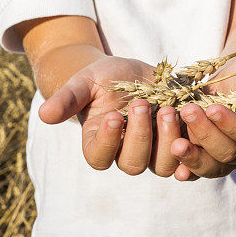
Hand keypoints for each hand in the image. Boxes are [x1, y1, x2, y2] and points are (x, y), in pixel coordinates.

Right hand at [38, 55, 182, 177]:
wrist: (131, 72)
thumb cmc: (102, 78)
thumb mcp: (84, 81)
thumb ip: (66, 98)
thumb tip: (43, 114)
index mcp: (97, 142)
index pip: (98, 157)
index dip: (106, 142)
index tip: (111, 115)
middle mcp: (124, 152)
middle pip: (133, 163)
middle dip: (139, 135)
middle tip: (142, 104)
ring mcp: (153, 151)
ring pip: (163, 164)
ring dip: (168, 138)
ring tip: (170, 107)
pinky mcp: (178, 142)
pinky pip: (188, 157)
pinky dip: (193, 148)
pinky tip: (192, 129)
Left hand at [170, 54, 235, 180]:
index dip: (232, 125)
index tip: (213, 108)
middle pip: (229, 152)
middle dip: (207, 135)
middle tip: (188, 111)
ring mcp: (229, 154)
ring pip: (213, 166)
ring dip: (194, 157)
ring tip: (175, 144)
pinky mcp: (210, 155)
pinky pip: (199, 169)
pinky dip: (187, 170)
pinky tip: (176, 170)